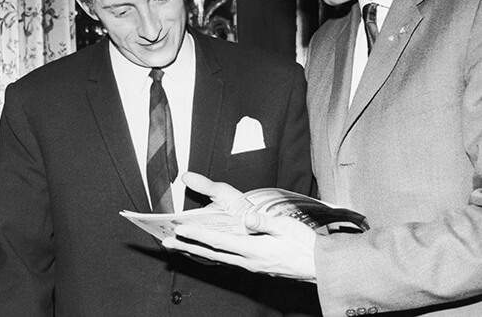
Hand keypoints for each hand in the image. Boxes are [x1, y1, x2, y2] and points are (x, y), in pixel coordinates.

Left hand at [162, 172, 317, 281]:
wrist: (320, 267)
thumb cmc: (305, 245)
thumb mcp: (286, 228)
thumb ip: (264, 223)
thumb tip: (246, 219)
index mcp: (253, 249)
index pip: (219, 241)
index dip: (198, 234)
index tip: (180, 229)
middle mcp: (248, 260)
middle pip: (211, 252)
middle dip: (187, 246)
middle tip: (165, 241)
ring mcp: (250, 265)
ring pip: (216, 257)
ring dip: (195, 251)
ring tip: (176, 246)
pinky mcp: (253, 266)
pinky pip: (225, 260)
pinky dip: (209, 255)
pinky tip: (202, 253)